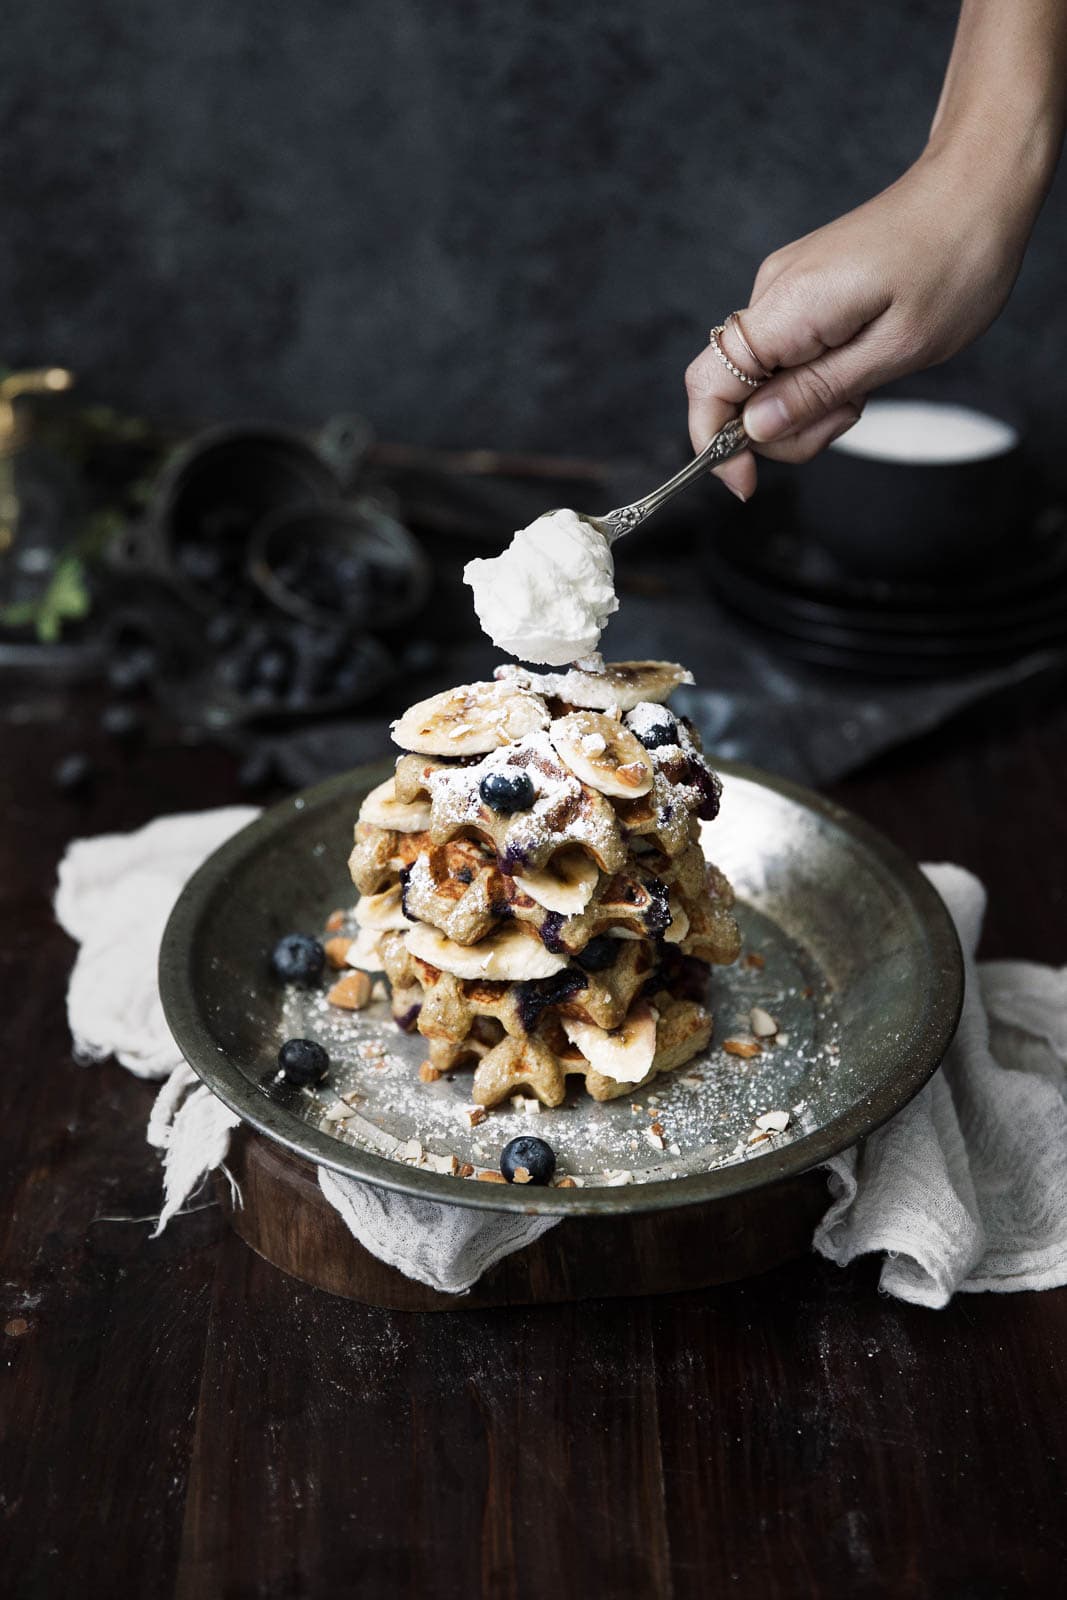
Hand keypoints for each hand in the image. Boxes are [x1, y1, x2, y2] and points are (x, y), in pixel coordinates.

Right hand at [685, 146, 1037, 501]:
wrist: (977, 188)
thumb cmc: (954, 262)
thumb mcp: (895, 349)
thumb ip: (817, 392)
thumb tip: (754, 430)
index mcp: (789, 306)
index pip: (708, 382)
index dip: (713, 442)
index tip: (747, 483)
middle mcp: (772, 293)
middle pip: (734, 391)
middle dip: (782, 429)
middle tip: (849, 415)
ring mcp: (785, 289)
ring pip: (763, 378)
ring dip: (806, 404)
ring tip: (866, 384)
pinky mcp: (802, 291)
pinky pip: (787, 354)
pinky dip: (816, 378)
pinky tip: (862, 363)